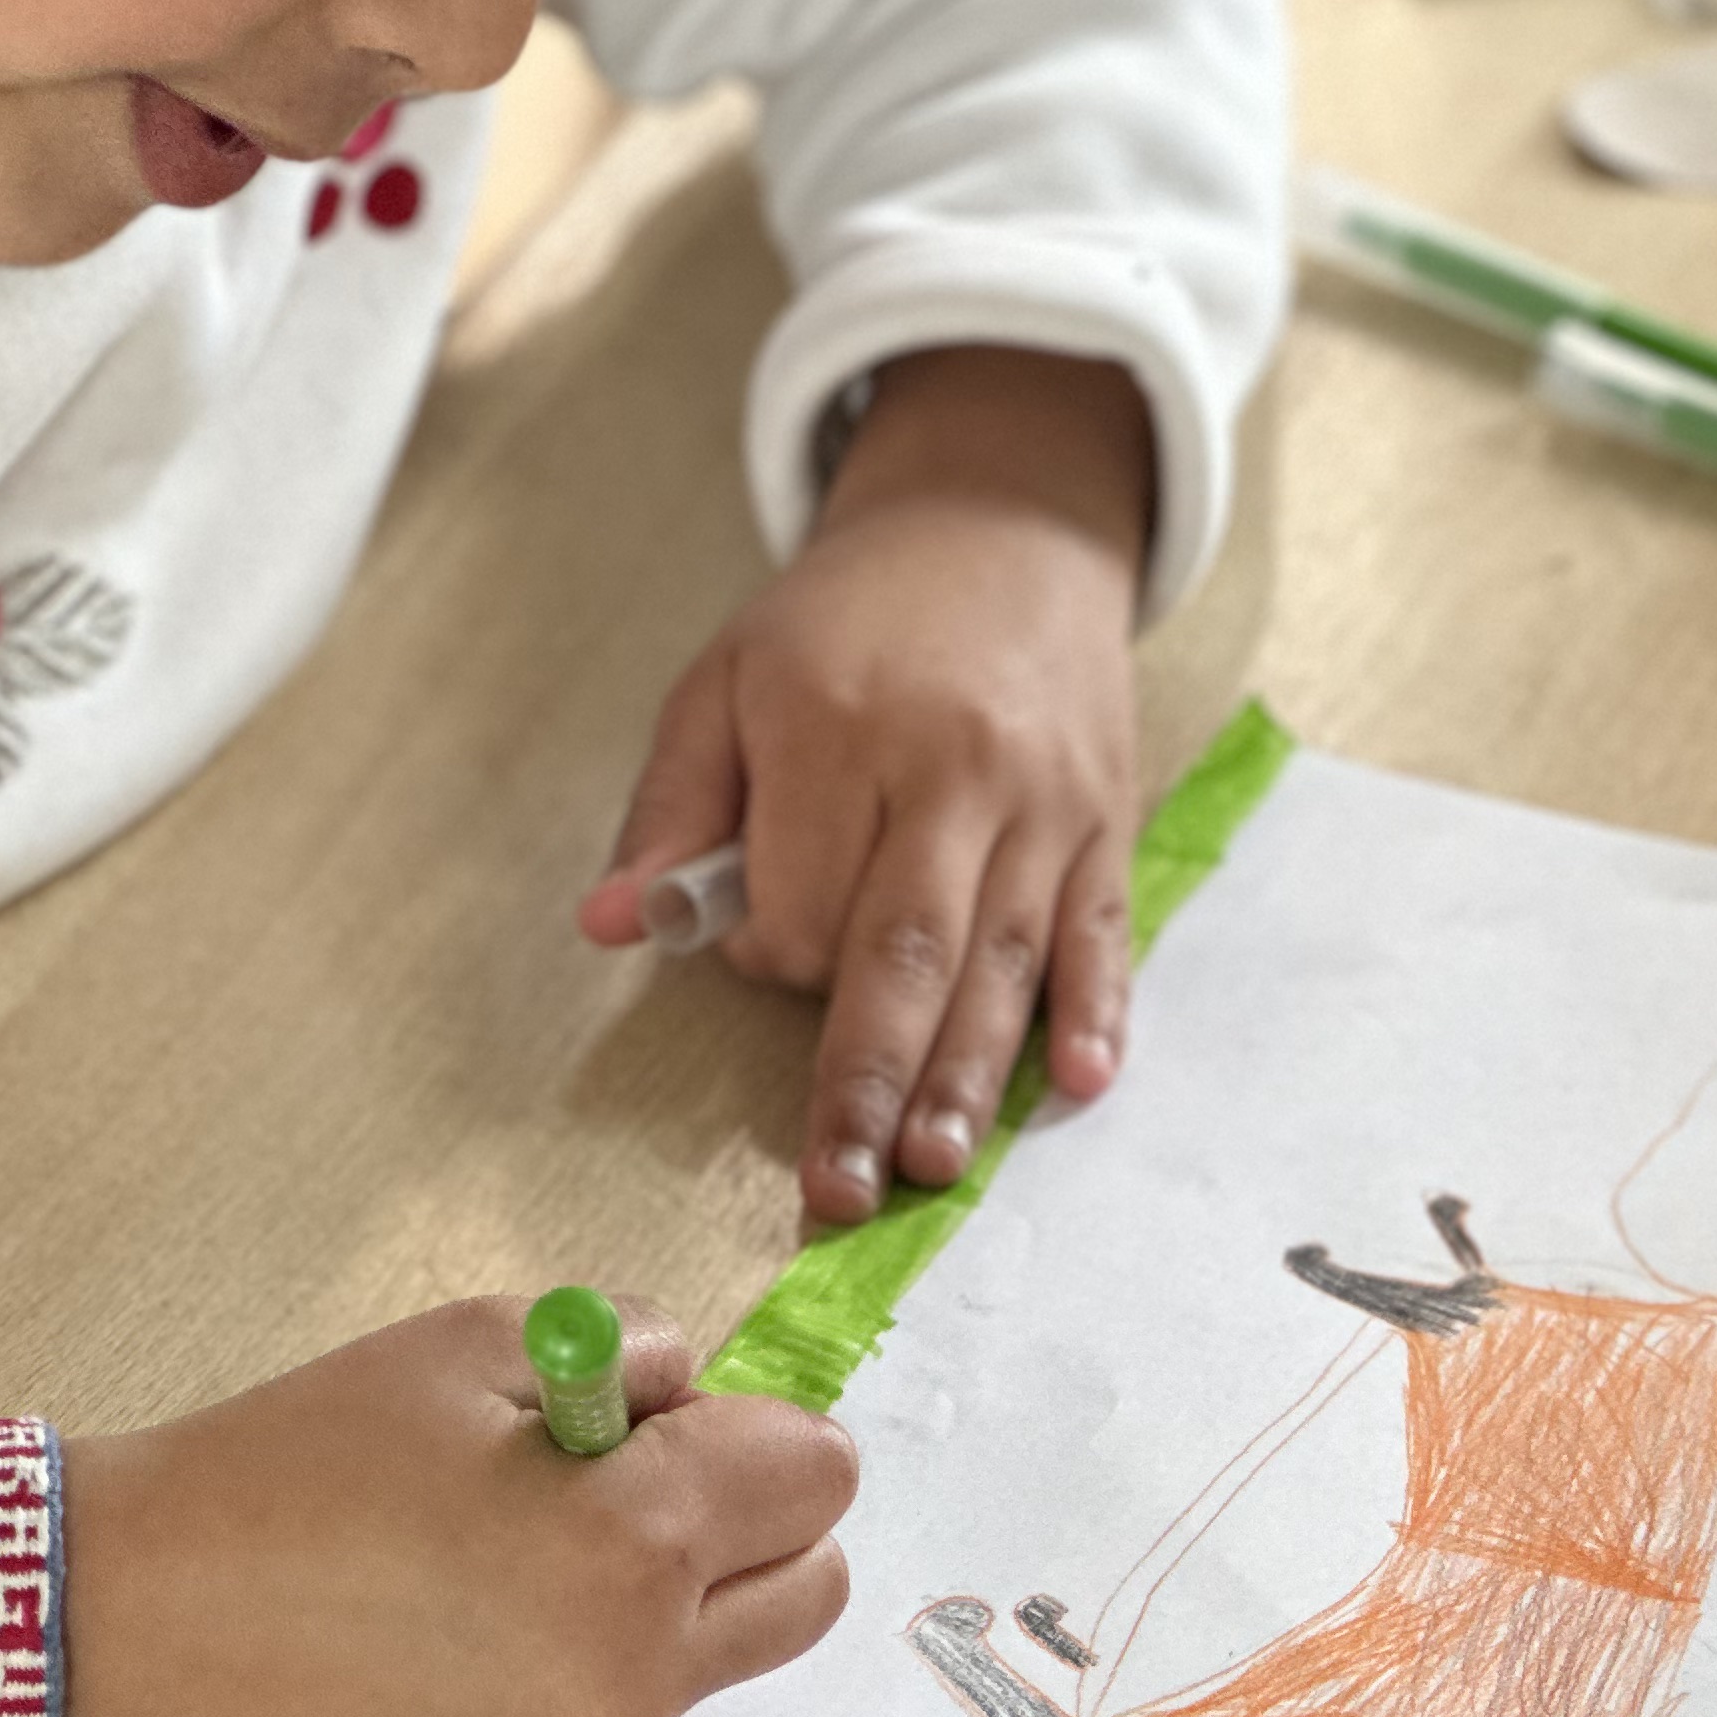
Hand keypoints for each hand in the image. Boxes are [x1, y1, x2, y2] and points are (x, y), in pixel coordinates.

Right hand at [0, 1298, 857, 1716]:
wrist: (133, 1628)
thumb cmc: (293, 1465)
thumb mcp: (472, 1345)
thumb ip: (627, 1355)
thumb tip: (693, 1397)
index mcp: (634, 1544)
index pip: (818, 1476)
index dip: (750, 1427)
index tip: (660, 1416)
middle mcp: (637, 1671)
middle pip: (811, 1587)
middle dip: (753, 1518)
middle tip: (627, 1479)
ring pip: (723, 1656)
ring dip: (676, 1594)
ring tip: (522, 1550)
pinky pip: (628, 1716)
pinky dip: (595, 1660)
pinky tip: (469, 1623)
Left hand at [582, 345, 1151, 1225]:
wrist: (1004, 528)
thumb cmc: (847, 623)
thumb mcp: (727, 680)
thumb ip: (671, 808)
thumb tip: (611, 926)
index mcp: (837, 727)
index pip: (799, 899)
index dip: (773, 954)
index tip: (767, 951)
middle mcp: (951, 767)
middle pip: (904, 951)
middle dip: (867, 1082)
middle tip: (845, 1189)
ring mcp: (1042, 799)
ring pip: (1001, 960)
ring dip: (967, 1075)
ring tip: (937, 1167)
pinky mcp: (1106, 820)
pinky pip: (1101, 931)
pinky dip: (1095, 1011)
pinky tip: (1075, 1082)